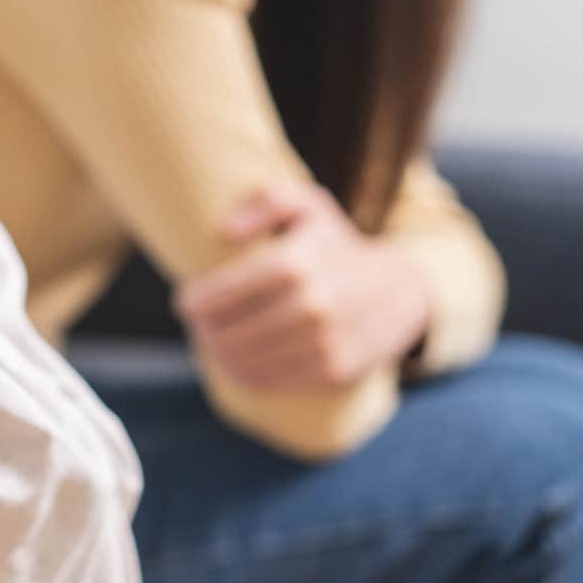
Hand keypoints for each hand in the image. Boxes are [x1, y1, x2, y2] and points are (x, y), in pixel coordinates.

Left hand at [175, 181, 430, 388]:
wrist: (399, 291)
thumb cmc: (335, 245)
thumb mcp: (308, 205)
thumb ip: (266, 201)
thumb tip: (226, 231)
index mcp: (297, 262)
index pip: (221, 293)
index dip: (193, 303)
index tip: (183, 303)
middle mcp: (312, 304)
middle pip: (227, 333)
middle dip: (203, 332)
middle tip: (197, 327)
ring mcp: (325, 341)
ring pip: (244, 362)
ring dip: (218, 357)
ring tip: (212, 345)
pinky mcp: (333, 370)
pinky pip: (270, 381)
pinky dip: (244, 376)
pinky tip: (235, 364)